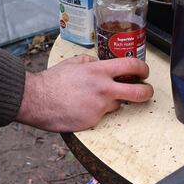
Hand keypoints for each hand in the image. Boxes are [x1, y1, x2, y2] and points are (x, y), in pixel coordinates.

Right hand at [15, 55, 152, 131]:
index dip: (143, 68)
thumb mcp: (74, 62)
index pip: (132, 66)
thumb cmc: (52, 81)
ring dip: (111, 102)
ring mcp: (99, 107)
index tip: (144, 72)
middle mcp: (103, 89)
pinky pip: (101, 116)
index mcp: (99, 71)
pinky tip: (82, 108)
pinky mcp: (93, 121)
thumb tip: (98, 62)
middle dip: (147, 92)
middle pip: (138, 92)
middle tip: (146, 91)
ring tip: (92, 99)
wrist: (36, 99)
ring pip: (117, 105)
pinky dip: (95, 113)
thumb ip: (90, 62)